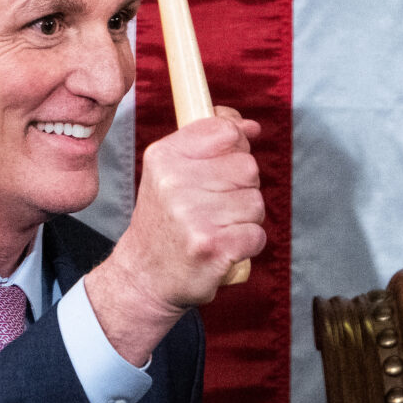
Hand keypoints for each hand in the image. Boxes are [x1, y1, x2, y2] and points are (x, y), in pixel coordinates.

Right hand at [85, 108, 265, 364]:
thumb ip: (208, 140)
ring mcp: (193, 216)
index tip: (224, 163)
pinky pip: (257, 234)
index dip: (236, 146)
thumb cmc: (165, 219)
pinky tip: (221, 247)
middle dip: (241, 187)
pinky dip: (246, 244)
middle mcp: (175, 183)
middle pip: (248, 167)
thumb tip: (249, 127)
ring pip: (256, 202)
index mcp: (164, 157)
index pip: (226, 131)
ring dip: (244, 219)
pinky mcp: (213, 247)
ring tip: (215, 227)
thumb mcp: (170, 170)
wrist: (145, 275)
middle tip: (213, 206)